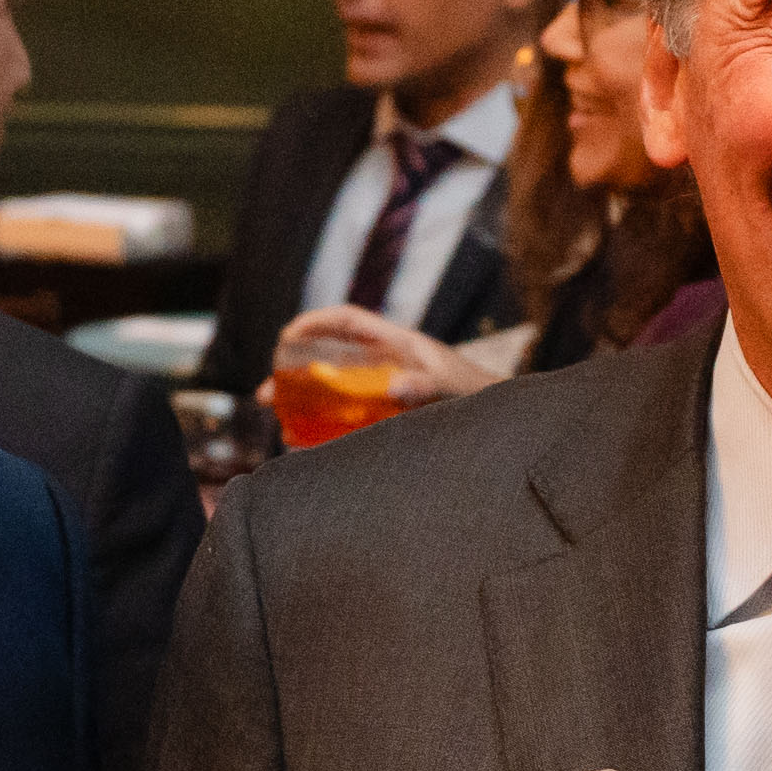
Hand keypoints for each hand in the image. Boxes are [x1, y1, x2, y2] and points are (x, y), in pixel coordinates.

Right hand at [267, 301, 485, 412]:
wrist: (504, 423)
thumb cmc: (480, 397)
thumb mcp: (451, 389)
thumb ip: (426, 386)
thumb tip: (394, 386)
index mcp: (398, 344)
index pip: (349, 321)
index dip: (315, 322)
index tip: (286, 336)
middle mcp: (387, 364)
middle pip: (331, 358)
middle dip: (294, 372)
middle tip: (267, 395)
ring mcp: (386, 391)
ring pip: (335, 392)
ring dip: (305, 405)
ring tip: (280, 428)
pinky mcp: (389, 418)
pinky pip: (350, 420)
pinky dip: (327, 431)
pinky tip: (310, 450)